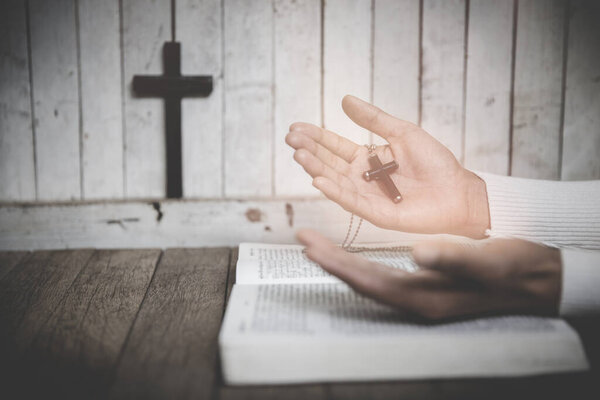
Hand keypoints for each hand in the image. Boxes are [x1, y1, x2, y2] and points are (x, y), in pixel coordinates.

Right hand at [286, 95, 488, 237]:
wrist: (458, 191)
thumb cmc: (435, 163)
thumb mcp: (402, 132)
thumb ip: (373, 119)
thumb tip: (346, 99)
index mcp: (367, 159)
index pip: (334, 146)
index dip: (316, 137)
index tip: (296, 127)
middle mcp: (361, 178)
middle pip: (329, 163)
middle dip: (309, 151)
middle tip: (291, 138)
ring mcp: (366, 197)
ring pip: (334, 182)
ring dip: (315, 169)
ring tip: (299, 155)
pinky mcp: (375, 214)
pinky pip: (351, 202)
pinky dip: (334, 192)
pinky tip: (318, 180)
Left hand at [297, 229, 560, 320]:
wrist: (536, 281)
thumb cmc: (514, 270)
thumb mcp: (487, 261)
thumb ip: (453, 258)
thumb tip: (417, 253)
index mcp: (426, 297)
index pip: (370, 281)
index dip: (338, 265)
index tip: (310, 246)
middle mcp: (417, 301)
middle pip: (362, 282)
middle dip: (331, 262)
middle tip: (304, 240)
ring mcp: (421, 296)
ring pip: (370, 279)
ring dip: (343, 263)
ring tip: (319, 245)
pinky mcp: (426, 286)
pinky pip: (382, 275)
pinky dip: (362, 263)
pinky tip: (353, 254)